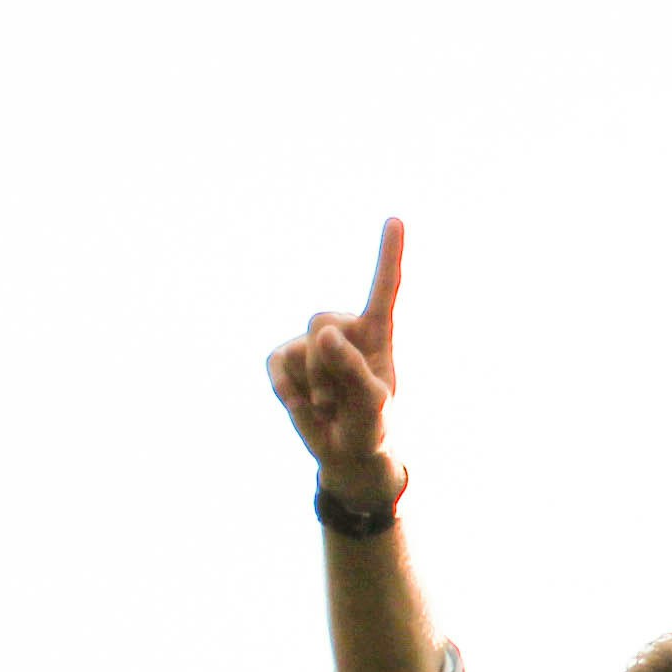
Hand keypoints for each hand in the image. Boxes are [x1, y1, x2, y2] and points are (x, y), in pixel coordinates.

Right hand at [267, 222, 405, 505]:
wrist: (347, 453)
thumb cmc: (371, 425)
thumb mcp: (372, 404)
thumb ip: (353, 368)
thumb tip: (323, 333)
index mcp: (377, 333)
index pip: (385, 288)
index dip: (389, 254)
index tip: (395, 219)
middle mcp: (345, 329)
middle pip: (324, 320)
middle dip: (328, 364)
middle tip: (340, 399)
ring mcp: (311, 343)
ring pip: (303, 348)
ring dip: (314, 385)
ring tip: (329, 405)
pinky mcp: (284, 358)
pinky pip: (276, 364)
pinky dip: (287, 390)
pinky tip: (303, 404)